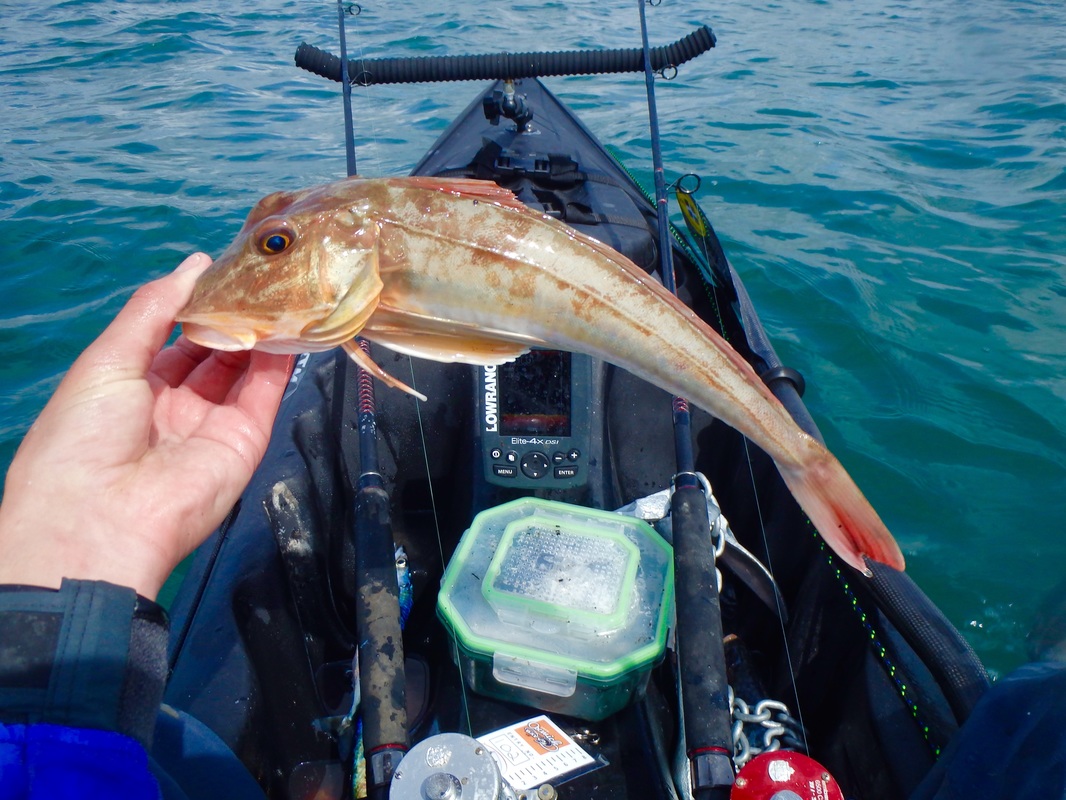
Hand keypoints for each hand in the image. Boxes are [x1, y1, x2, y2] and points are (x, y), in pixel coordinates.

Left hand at [0, 253, 293, 599]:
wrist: (102, 521)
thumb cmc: (85, 434)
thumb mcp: (107, 359)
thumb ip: (154, 309)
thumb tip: (195, 263)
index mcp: (130, 386)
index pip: (172, 336)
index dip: (196, 302)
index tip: (225, 266)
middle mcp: (174, 404)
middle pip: (212, 350)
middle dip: (233, 312)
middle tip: (262, 271)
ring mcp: (212, 423)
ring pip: (243, 367)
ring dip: (261, 330)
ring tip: (283, 285)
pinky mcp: (245, 441)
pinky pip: (265, 392)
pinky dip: (280, 359)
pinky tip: (293, 320)